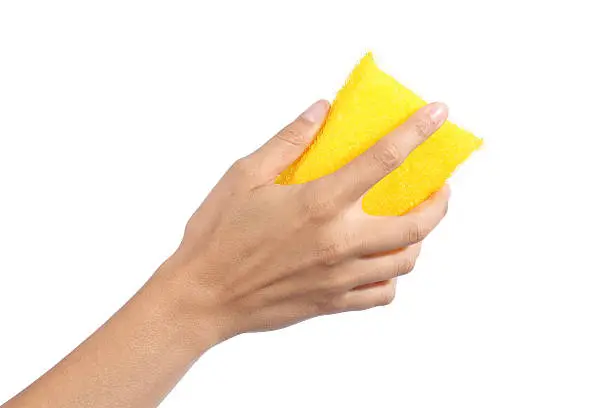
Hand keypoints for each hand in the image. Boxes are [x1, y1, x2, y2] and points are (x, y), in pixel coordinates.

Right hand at [159, 100, 449, 342]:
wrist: (201, 297)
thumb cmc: (217, 234)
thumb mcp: (244, 175)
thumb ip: (289, 141)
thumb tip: (322, 110)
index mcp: (319, 203)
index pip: (384, 159)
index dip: (416, 132)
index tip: (438, 114)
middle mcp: (339, 241)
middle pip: (416, 223)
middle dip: (439, 201)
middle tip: (439, 187)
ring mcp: (340, 276)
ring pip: (406, 261)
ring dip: (419, 238)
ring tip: (411, 222)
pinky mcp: (333, 302)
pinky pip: (382, 294)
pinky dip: (392, 276)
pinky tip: (381, 261)